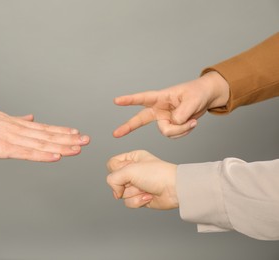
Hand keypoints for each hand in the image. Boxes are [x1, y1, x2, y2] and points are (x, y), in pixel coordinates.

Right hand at [0, 102, 89, 161]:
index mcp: (19, 124)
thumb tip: (32, 117)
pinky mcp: (4, 148)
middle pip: (48, 135)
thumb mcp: (1, 118)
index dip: (62, 131)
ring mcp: (13, 139)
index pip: (45, 128)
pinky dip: (44, 155)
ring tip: (78, 147)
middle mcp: (20, 130)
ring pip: (42, 143)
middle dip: (69, 138)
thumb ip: (18, 119)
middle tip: (87, 140)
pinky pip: (28, 153)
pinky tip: (57, 156)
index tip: (76, 133)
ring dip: (62, 146)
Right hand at [106, 150, 177, 209]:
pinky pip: (129, 202)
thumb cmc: (157, 174)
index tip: (127, 170)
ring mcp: (136, 185)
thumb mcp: (130, 170)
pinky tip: (148, 196)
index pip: (111, 164)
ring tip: (145, 188)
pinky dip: (138, 201)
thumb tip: (115, 192)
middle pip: (115, 180)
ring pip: (121, 193)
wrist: (174, 189)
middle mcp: (133, 171)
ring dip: (133, 193)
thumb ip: (113, 178)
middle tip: (137, 180)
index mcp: (132, 158)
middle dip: (125, 183)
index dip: (116, 170)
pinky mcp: (140, 197)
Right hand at [113, 71, 228, 137]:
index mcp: (160, 97)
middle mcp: (159, 109)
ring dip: (180, 129)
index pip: (142, 98)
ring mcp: (163, 118)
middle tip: (116, 133)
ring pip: (166, 131)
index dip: (129, 100)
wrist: (206, 98)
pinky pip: (174, 135)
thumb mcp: (192, 100)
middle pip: (140, 119)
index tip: (116, 101)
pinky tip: (191, 123)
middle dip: (128, 127)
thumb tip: (172, 123)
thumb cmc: (198, 93)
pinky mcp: (170, 125)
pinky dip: (184, 131)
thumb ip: (182, 113)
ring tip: (192, 120)